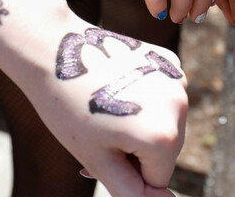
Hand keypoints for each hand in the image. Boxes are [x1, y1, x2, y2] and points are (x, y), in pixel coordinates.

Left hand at [27, 23, 187, 196]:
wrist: (55, 51)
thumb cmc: (68, 110)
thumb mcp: (98, 159)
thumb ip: (134, 190)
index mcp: (163, 136)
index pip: (157, 177)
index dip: (127, 170)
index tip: (100, 149)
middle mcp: (179, 105)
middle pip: (167, 150)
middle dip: (138, 148)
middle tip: (100, 130)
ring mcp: (176, 78)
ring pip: (167, 121)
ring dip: (143, 124)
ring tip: (109, 107)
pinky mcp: (168, 60)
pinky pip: (165, 95)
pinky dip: (146, 97)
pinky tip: (120, 85)